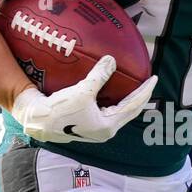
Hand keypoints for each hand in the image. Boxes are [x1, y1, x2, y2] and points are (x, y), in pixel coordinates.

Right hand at [11, 56, 156, 143]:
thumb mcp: (82, 91)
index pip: (133, 106)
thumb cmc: (60, 110)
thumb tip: (111, 60)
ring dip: (126, 99)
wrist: (37, 120)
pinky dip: (112, 99)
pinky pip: (106, 110)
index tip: (154, 78)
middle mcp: (104, 130)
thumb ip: (99, 76)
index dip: (144, 91)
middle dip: (139, 97)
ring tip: (133, 86)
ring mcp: (94, 129)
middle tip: (148, 82)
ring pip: (117, 111)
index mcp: (107, 126)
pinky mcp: (85, 124)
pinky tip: (110, 89)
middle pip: (128, 111)